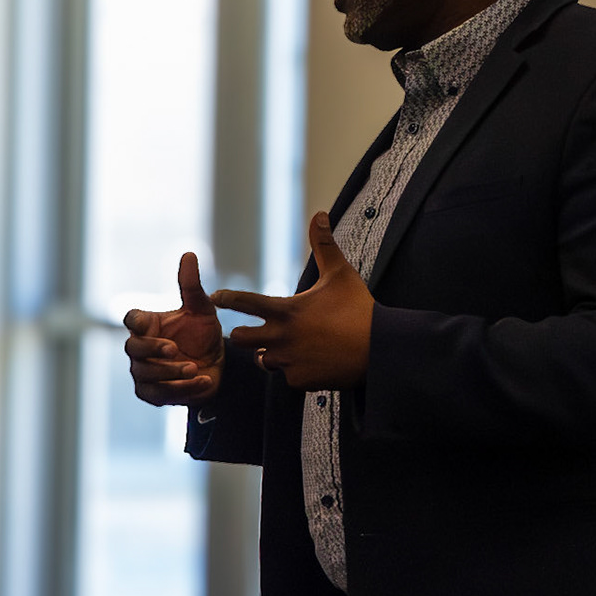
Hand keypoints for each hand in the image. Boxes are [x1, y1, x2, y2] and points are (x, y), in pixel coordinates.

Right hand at [124, 252, 225, 405]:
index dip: (136, 321)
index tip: (147, 322)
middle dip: (152, 350)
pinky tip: (202, 381)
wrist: (217, 365)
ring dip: (169, 372)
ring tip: (194, 368)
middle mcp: (140, 347)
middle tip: (175, 349)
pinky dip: (179, 389)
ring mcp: (143, 371)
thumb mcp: (202, 309)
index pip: (131, 319)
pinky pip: (157, 394)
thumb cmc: (203, 333)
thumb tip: (189, 254)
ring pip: (145, 374)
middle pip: (132, 348)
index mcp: (147, 324)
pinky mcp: (153, 393)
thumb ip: (192, 285)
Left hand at [215, 212, 372, 389]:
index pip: (246, 302)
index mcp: (287, 310)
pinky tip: (309, 362)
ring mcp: (289, 361)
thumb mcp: (340, 273)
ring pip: (263, 360)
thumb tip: (319, 214)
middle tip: (250, 331)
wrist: (379, 348)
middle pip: (240, 338)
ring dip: (269, 354)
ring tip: (285, 347)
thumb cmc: (359, 308)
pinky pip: (287, 377)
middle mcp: (282, 337)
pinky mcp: (300, 380)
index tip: (216, 297)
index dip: (227, 298)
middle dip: (243, 334)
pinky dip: (294, 370)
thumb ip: (324, 245)